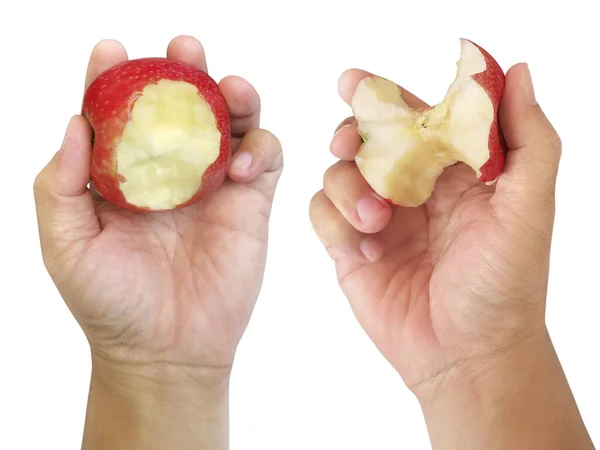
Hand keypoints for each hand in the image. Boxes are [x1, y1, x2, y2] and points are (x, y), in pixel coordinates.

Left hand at [34, 36, 282, 377]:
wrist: (167, 351)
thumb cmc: (110, 303)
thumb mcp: (65, 245)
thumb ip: (59, 184)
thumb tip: (76, 122)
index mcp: (125, 176)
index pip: (121, 114)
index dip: (115, 78)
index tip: (110, 52)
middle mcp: (172, 172)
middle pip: (184, 106)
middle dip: (185, 72)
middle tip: (184, 51)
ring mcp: (215, 186)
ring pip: (233, 122)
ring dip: (235, 96)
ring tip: (229, 89)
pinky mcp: (251, 204)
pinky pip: (265, 157)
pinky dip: (260, 145)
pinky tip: (241, 161)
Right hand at [309, 63, 559, 392]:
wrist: (466, 356)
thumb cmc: (504, 285)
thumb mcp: (529, 208)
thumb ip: (526, 138)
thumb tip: (514, 71)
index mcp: (454, 171)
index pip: (415, 117)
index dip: (385, 96)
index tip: (354, 83)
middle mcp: (413, 189)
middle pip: (366, 139)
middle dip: (350, 133)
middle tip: (347, 143)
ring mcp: (379, 218)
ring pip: (338, 174)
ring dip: (348, 189)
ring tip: (375, 223)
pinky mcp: (351, 248)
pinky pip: (322, 214)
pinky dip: (335, 224)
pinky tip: (364, 254)